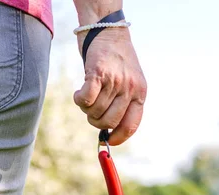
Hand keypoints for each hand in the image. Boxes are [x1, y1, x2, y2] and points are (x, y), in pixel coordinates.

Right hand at [74, 28, 146, 145]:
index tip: (109, 141)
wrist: (108, 29)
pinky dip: (79, 100)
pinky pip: (86, 99)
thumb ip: (122, 103)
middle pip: (109, 122)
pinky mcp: (98, 73)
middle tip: (91, 111)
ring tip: (86, 95)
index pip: (131, 125)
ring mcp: (115, 81)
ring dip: (86, 108)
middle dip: (96, 122)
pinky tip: (78, 92)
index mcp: (140, 93)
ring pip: (94, 111)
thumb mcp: (129, 81)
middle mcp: (130, 88)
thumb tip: (108, 131)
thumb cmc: (116, 59)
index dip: (119, 137)